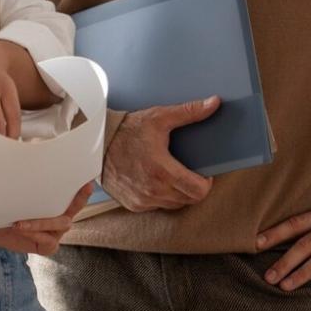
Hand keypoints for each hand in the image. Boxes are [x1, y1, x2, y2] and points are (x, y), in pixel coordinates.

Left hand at [0, 183, 92, 253]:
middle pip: (74, 208)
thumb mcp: (16, 194)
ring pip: (60, 223)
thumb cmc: (6, 209)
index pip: (72, 195)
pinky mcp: (47, 246)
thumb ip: (26, 184)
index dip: (84, 189)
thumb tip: (23, 155)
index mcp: (55, 205)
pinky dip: (35, 233)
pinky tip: (21, 229)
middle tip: (85, 187)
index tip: (90, 180)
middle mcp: (58, 219)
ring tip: (21, 222)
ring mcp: (54, 233)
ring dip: (41, 222)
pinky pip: (49, 240)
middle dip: (80, 198)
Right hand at [100, 98, 219, 211]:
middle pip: (189, 199)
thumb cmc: (127, 131)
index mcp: (161, 171)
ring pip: (174, 204)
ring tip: (172, 175)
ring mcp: (142, 200)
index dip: (206, 183)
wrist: (97, 142)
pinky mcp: (133, 204)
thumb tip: (213, 103)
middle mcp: (152, 190)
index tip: (203, 173)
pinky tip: (156, 181)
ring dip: (178, 193)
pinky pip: (157, 206)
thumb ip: (189, 112)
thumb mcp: (159, 118)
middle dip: (194, 187)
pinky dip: (161, 196)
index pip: (199, 191)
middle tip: (189, 172)